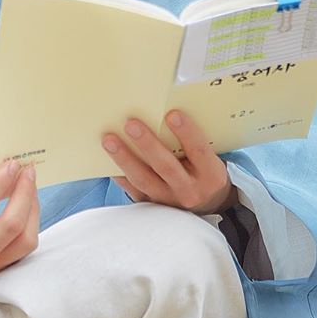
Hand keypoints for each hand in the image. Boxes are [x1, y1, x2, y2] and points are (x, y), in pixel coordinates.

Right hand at [0, 160, 38, 281]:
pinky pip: (22, 248)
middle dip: (25, 193)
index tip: (12, 163)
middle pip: (13, 227)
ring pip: (25, 241)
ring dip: (32, 210)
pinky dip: (28, 223)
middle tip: (27, 169)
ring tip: (27, 185)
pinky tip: (24, 204)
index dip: (1, 183)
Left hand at [102, 109, 236, 214]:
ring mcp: (169, 201)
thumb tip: (162, 111)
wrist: (206, 206)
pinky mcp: (151, 206)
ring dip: (125, 158)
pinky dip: (119, 174)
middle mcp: (190, 190)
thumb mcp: (208, 158)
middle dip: (148, 144)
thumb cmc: (203, 170)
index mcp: (210, 174)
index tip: (172, 114)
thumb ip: (192, 142)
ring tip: (109, 140)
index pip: (199, 151)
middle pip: (167, 166)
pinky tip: (106, 160)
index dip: (187, 133)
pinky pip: (131, 190)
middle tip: (131, 124)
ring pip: (144, 179)